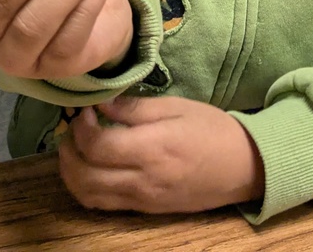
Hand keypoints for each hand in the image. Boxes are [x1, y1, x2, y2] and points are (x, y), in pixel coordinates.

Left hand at [59, 95, 264, 213]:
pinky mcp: (146, 210)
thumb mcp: (177, 107)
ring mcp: (143, 200)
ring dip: (72, 173)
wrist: (243, 167)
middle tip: (73, 128)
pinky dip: (87, 187)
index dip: (81, 127)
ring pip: (89, 196)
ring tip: (76, 147)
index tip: (85, 109)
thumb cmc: (211, 129)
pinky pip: (105, 204)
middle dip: (68, 152)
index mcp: (152, 149)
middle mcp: (142, 181)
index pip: (97, 146)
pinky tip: (92, 166)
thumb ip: (136, 108)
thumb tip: (101, 102)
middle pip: (85, 177)